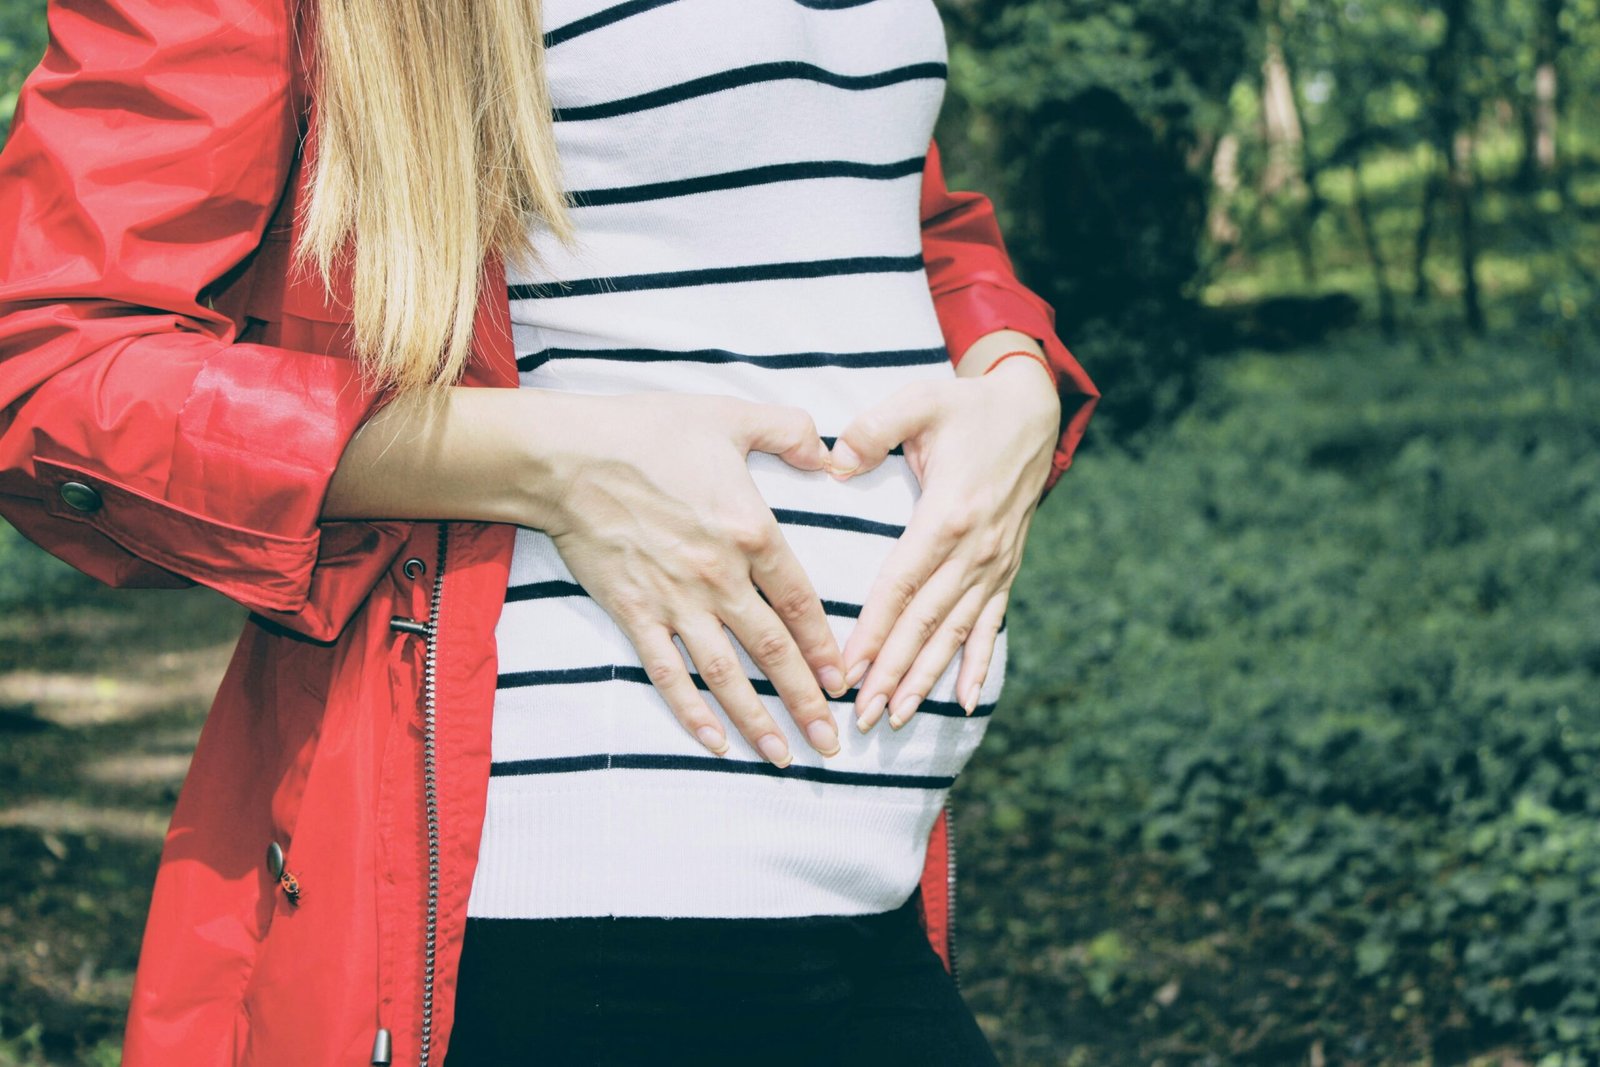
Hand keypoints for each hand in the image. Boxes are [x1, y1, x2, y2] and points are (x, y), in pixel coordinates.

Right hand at [539, 391, 850, 764]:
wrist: (569, 456)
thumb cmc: (649, 431)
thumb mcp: (731, 418)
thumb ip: (791, 433)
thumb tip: (832, 454)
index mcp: (752, 532)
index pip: (801, 603)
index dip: (825, 647)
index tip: (844, 680)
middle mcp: (720, 577)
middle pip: (773, 651)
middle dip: (806, 701)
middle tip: (830, 742)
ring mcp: (675, 601)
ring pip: (726, 674)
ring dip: (757, 721)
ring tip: (783, 757)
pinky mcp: (635, 613)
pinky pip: (668, 673)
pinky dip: (691, 712)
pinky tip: (714, 743)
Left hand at [823, 355, 1059, 730]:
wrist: (1030, 409)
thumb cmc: (965, 406)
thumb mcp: (918, 401)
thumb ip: (872, 429)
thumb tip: (834, 461)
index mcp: (948, 514)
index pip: (901, 586)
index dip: (873, 631)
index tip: (847, 670)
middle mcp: (975, 549)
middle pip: (925, 623)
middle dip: (892, 673)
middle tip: (862, 715)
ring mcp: (994, 563)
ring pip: (954, 633)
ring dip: (926, 678)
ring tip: (898, 718)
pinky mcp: (1006, 568)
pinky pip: (990, 625)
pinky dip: (977, 665)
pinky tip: (965, 703)